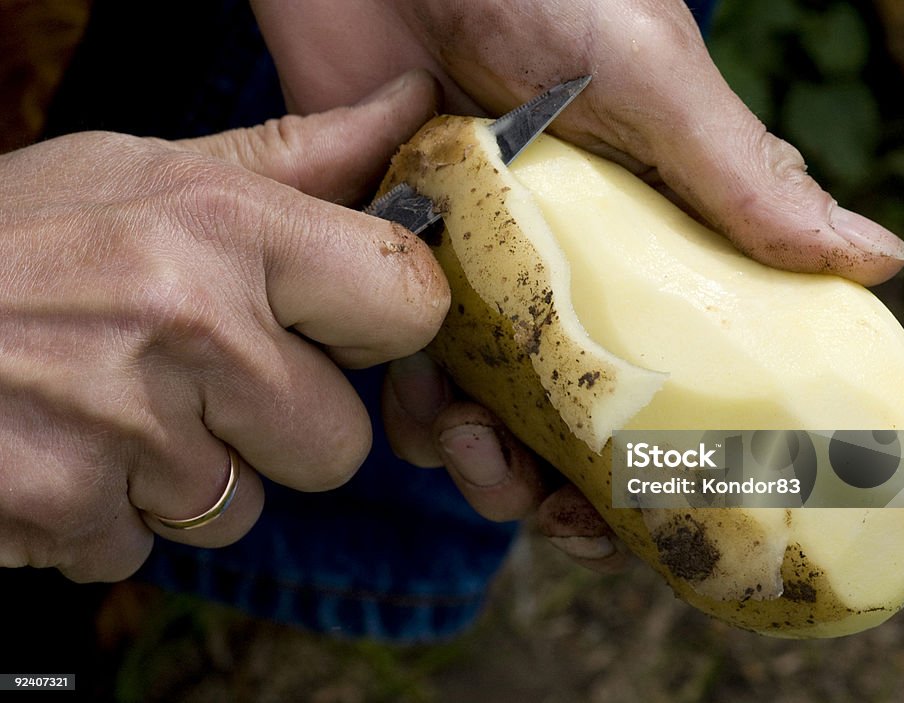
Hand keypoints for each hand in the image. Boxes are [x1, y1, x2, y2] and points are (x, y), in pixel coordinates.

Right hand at [0, 72, 447, 581]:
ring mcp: (130, 431)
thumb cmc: (16, 236)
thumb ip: (296, 158)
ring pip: (244, 509)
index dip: (383, 328)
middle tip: (201, 377)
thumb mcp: (149, 170)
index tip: (339, 325)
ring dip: (191, 475)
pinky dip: (111, 514)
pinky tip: (66, 447)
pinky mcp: (68, 511)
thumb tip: (411, 104)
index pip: (409, 304)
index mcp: (228, 227)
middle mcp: (193, 327)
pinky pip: (148, 547)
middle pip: (340, 443)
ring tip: (115, 405)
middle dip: (282, 427)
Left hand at [248, 0, 903, 570]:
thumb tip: (877, 260)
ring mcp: (478, 273)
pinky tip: (418, 408)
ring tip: (472, 454)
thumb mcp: (650, 76)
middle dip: (566, 486)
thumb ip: (740, 175)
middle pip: (579, 416)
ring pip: (488, 413)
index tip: (662, 512)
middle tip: (551, 509)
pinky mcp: (397, 263)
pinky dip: (408, 409)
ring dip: (483, 462)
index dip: (676, 455)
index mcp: (645, 239)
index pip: (680, 369)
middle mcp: (565, 271)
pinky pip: (402, 369)